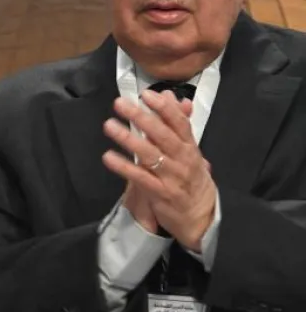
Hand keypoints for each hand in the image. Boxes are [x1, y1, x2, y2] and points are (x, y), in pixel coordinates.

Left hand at [101, 91, 215, 251]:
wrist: (203, 217)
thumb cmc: (191, 178)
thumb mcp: (190, 150)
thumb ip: (178, 123)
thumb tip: (170, 96)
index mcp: (190, 147)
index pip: (180, 124)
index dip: (164, 108)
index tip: (146, 94)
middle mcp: (183, 160)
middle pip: (163, 136)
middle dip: (142, 118)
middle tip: (120, 104)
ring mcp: (172, 177)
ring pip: (150, 155)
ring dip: (128, 139)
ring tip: (109, 125)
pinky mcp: (161, 194)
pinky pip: (140, 178)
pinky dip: (124, 167)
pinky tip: (109, 156)